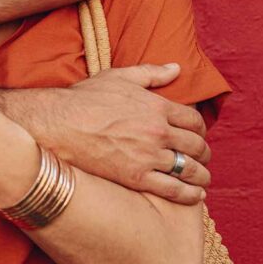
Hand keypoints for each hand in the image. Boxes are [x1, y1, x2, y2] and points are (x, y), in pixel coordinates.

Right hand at [33, 64, 210, 204]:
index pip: (194, 120)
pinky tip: (195, 195)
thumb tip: (177, 68)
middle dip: (203, 152)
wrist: (59, 123)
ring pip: (189, 169)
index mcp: (157, 106)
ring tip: (202, 178)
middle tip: (201, 157)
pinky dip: (189, 194)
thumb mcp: (118, 77)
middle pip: (196, 146)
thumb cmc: (85, 98)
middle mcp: (158, 132)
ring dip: (201, 175)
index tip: (198, 135)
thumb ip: (151, 73)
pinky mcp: (136, 177)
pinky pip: (173, 189)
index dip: (201, 129)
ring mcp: (148, 156)